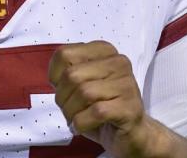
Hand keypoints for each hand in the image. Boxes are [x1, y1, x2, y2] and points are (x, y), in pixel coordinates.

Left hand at [48, 41, 186, 157]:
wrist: (131, 134)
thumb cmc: (100, 106)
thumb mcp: (80, 84)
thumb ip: (67, 72)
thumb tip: (55, 79)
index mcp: (103, 51)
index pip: (64, 54)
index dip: (55, 74)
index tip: (60, 88)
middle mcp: (118, 62)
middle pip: (72, 75)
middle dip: (62, 97)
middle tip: (67, 109)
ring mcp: (127, 84)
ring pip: (84, 93)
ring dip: (71, 112)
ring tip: (74, 119)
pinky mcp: (130, 108)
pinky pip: (97, 112)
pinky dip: (81, 123)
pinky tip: (80, 127)